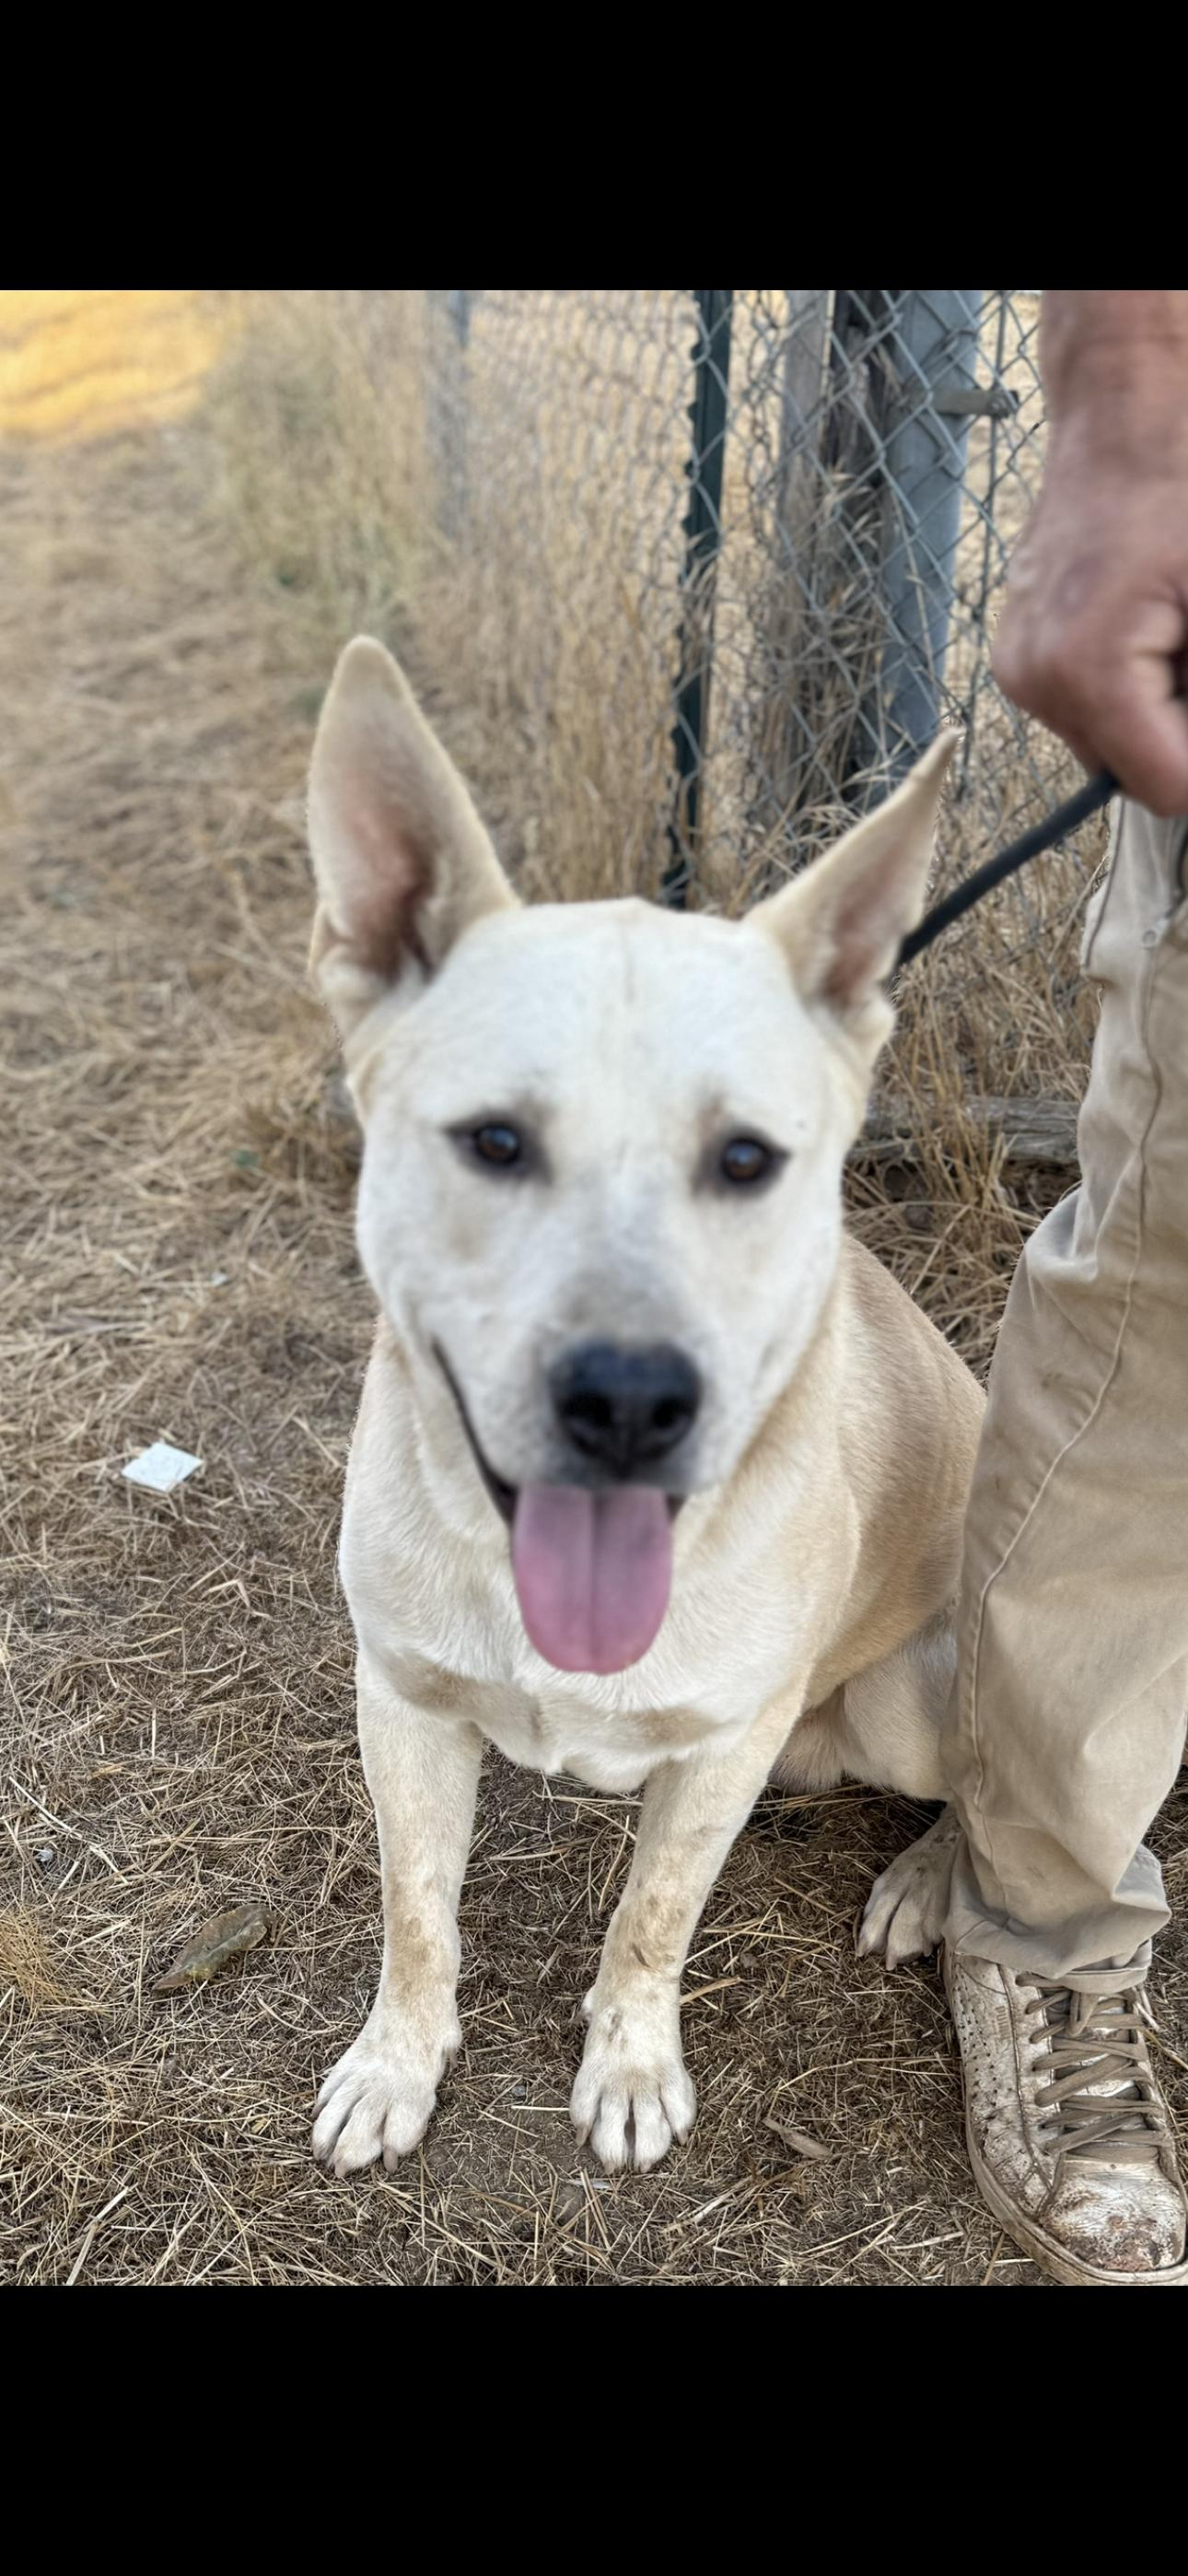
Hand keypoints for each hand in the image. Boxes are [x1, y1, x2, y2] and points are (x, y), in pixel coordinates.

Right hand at [992, 294, 1187, 816]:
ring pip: (1108, 745)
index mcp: (1088, 675)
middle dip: (1177, 727)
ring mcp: (1020, 671)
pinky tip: (1142, 624)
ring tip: (1169, 627)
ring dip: (1154, 708)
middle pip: (1131, 773)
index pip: (1166, 789)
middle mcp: (1037, 684)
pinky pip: (1084, 709)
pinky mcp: (1018, 657)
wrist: (1124, 413)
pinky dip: (1124, 687)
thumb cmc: (1182, 485)